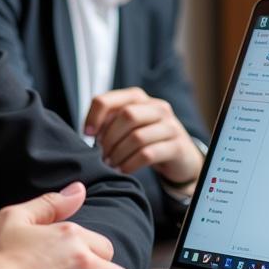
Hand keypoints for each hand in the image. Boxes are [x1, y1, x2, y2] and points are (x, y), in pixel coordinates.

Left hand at [85, 87, 203, 189]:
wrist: (181, 158)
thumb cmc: (147, 139)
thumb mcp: (128, 126)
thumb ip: (110, 122)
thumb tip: (89, 131)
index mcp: (138, 98)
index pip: (109, 99)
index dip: (94, 116)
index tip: (87, 134)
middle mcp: (157, 107)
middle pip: (127, 116)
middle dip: (109, 138)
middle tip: (102, 154)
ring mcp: (170, 126)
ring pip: (137, 137)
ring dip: (118, 153)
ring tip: (110, 164)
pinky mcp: (177, 146)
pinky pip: (148, 154)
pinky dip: (130, 164)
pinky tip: (123, 170)